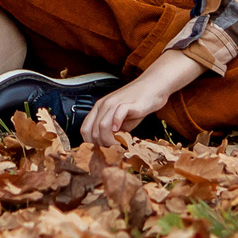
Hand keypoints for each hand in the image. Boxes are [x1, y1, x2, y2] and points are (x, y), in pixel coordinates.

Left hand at [81, 51, 200, 146]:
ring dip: (109, 140)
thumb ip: (111, 131)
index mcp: (99, 109)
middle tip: (113, 149)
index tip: (102, 149)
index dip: (91, 143)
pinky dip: (118, 125)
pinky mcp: (127, 103)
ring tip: (118, 144)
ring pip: (102, 126)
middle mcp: (103, 105)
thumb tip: (105, 147)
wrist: (152, 88)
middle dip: (102, 145)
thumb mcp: (120, 121)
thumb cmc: (136, 105)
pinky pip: (117, 114)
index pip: (85, 129)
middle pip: (93, 131)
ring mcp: (114, 103)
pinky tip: (123, 131)